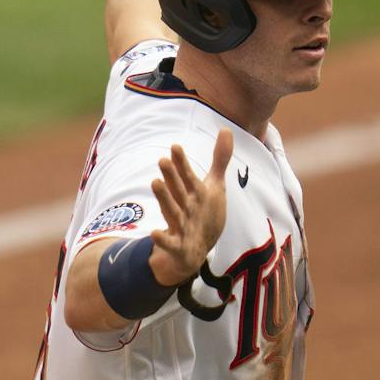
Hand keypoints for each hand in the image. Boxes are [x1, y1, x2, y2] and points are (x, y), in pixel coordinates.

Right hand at [148, 129, 233, 285]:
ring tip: (154, 183)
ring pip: (171, 211)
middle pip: (177, 190)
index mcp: (193, 193)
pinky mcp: (178, 246)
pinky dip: (163, 239)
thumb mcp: (214, 186)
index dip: (182, 163)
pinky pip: (170, 243)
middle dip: (171, 176)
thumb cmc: (202, 214)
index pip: (187, 176)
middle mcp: (184, 206)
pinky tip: (154, 233)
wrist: (194, 249)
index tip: (175, 146)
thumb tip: (226, 129)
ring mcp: (180, 226)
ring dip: (164, 198)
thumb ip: (219, 160)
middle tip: (163, 160)